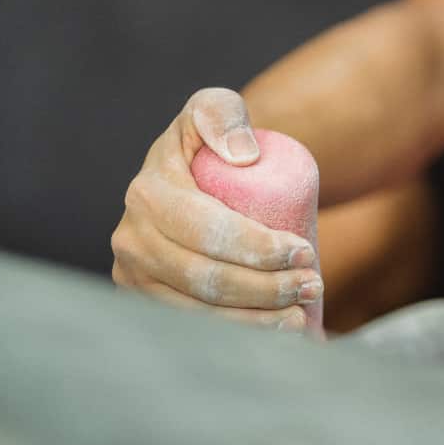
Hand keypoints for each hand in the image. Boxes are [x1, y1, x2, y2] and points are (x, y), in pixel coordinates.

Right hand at [111, 88, 321, 331]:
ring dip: (255, 320)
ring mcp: (135, 278)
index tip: (304, 251)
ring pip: (199, 311)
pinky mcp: (149, 303)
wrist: (198, 173)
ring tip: (301, 313)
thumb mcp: (216, 108)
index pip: (208, 231)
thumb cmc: (213, 139)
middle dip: (265, 288)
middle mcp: (131, 241)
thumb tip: (242, 157)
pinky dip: (236, 337)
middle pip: (206, 278)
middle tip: (312, 283)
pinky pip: (193, 328)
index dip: (258, 247)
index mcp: (146, 194)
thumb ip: (224, 114)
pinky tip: (275, 335)